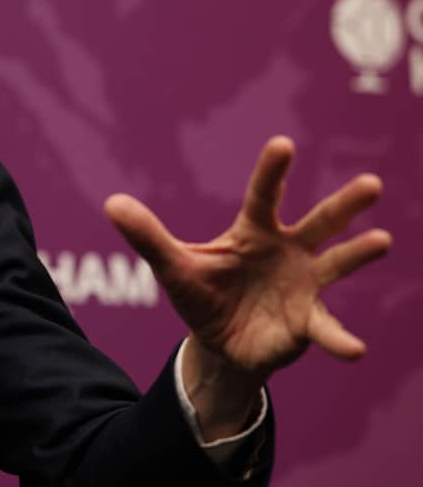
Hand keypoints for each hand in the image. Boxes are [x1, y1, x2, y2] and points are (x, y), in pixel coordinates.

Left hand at [104, 136, 389, 415]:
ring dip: (358, 254)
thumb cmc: (201, 294)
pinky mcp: (307, 321)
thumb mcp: (172, 266)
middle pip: (319, 222)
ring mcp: (304, 285)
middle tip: (371, 183)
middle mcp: (288, 251)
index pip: (264, 196)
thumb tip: (111, 202)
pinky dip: (340, 339)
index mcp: (253, 232)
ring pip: (337, 265)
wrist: (219, 342)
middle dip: (344, 205)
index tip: (283, 144)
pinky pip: (326, 329)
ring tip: (381, 241)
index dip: (272, 172)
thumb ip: (148, 236)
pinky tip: (355, 349)